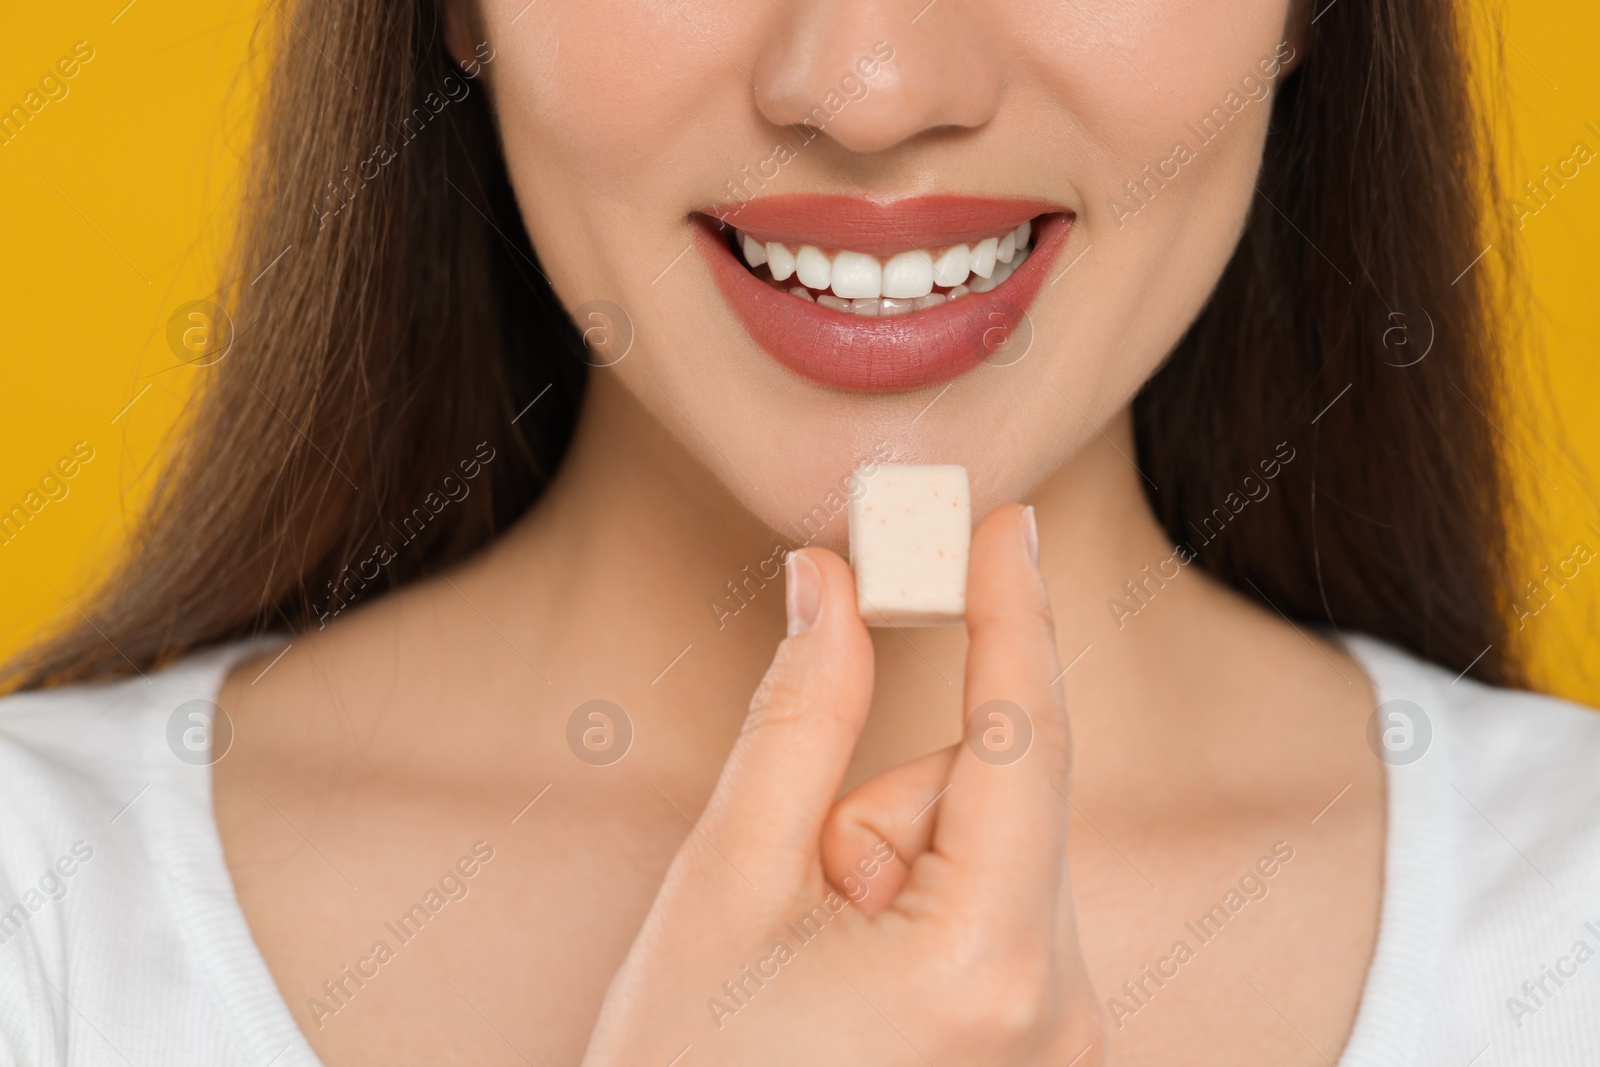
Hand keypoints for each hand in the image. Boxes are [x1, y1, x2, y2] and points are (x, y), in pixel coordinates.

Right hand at [581, 505, 1104, 1065]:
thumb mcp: (723, 888)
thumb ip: (795, 719)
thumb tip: (829, 582)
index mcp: (987, 967)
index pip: (1022, 737)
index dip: (1011, 611)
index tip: (1005, 518)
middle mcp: (1063, 1015)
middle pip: (993, 802)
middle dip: (890, 811)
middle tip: (797, 903)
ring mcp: (1065, 1049)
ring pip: (994, 859)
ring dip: (899, 871)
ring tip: (815, 973)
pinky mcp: (1049, 1058)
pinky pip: (1003, 918)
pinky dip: (932, 915)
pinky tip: (857, 995)